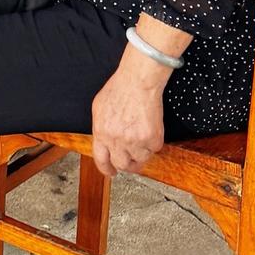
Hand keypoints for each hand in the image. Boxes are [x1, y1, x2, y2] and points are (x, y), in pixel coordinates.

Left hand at [91, 53, 167, 177]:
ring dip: (141, 152)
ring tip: (141, 135)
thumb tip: (103, 142)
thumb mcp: (99, 108)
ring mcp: (135, 141)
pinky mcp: (152, 139)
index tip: (111, 172)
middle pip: (122, 165)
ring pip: (140, 159)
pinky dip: (153, 142)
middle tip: (131, 158)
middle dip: (127, 163)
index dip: (107, 169)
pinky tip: (149, 127)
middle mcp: (117, 140)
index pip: (101, 160)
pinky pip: (154, 150)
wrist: (138, 81)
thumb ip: (101, 128)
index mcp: (101, 133)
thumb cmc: (119, 89)